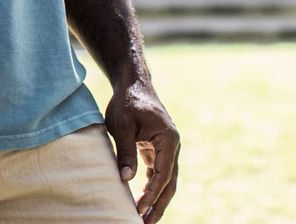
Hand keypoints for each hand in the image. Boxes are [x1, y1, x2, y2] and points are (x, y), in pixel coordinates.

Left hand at [103, 77, 180, 222]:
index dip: (152, 193)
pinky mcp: (158, 149)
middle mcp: (173, 146)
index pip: (162, 173)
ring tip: (145, 218)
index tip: (140, 208)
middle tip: (146, 223)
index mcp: (168, 139)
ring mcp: (167, 148)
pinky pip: (159, 173)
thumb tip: (126, 179)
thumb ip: (125, 150)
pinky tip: (144, 201)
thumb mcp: (122, 125)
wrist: (133, 84)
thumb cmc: (127, 102)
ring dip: (157, 199)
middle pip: (169, 182)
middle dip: (159, 204)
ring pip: (166, 180)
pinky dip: (153, 187)